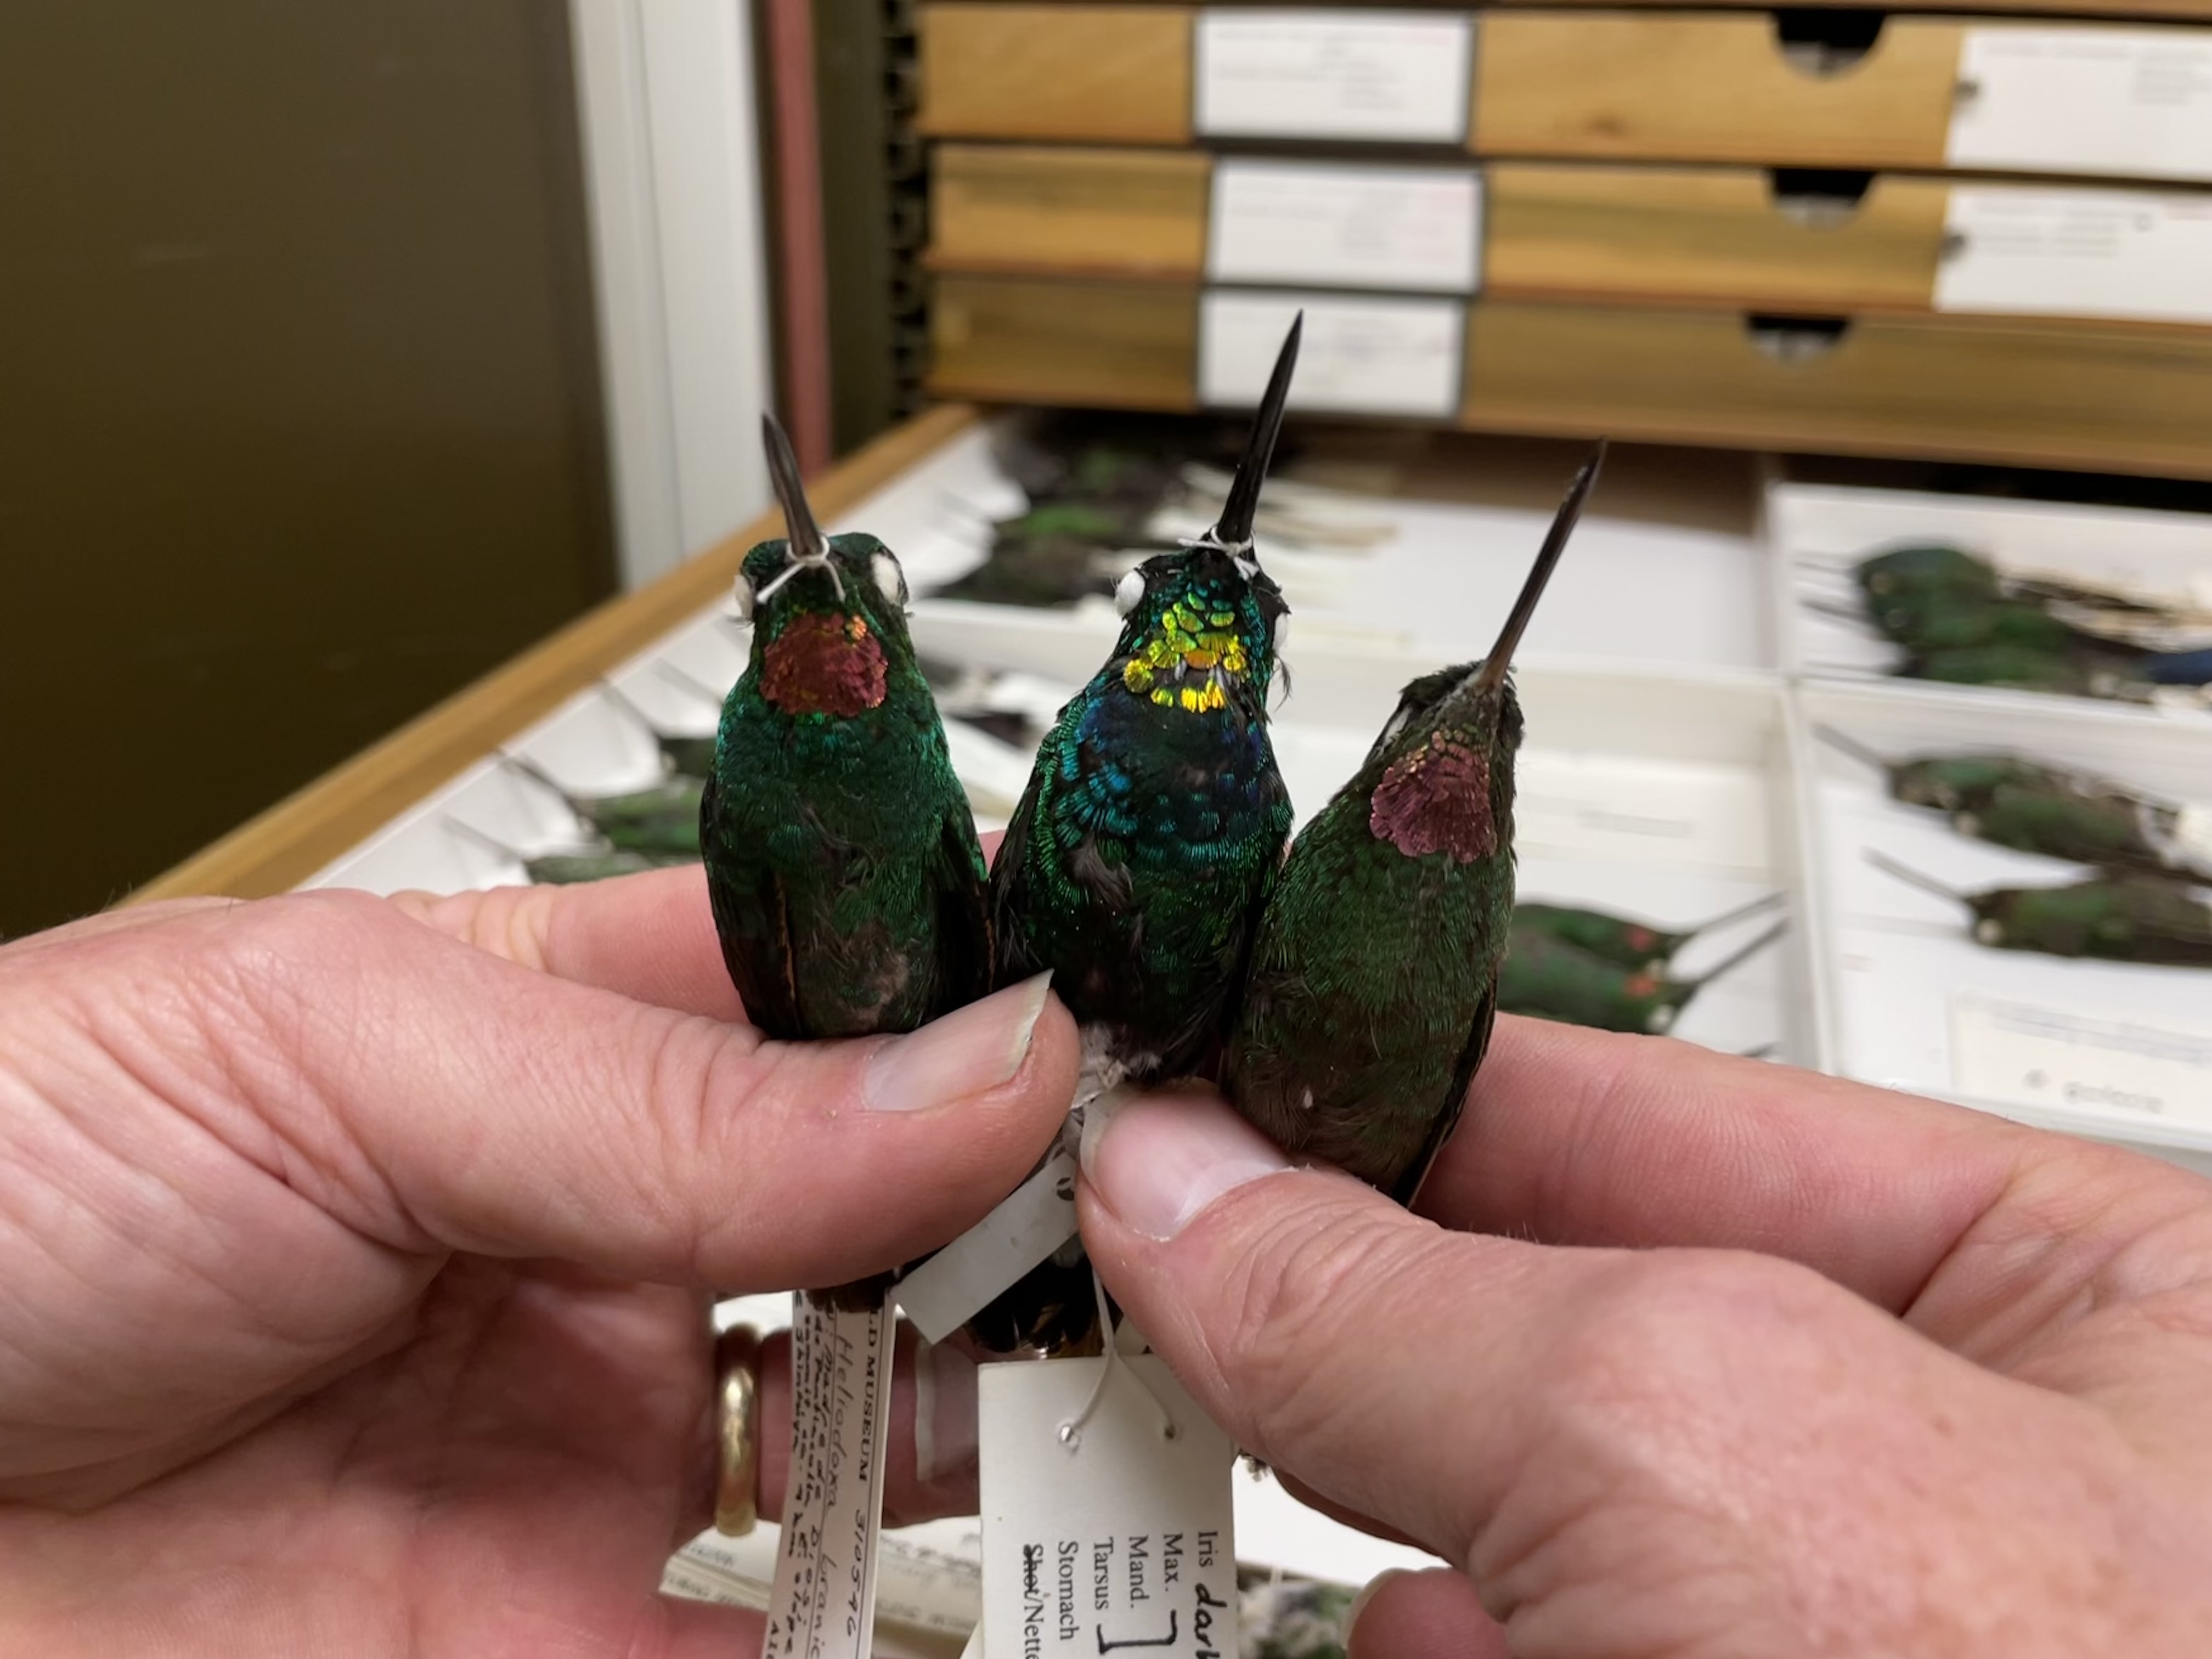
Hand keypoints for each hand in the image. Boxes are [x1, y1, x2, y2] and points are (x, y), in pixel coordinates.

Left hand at [0, 870, 1076, 1656]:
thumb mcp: (322, 1052)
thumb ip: (670, 1088)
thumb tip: (985, 1059)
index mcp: (549, 1046)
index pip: (845, 998)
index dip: (996, 1002)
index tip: (1139, 1035)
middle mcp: (599, 1254)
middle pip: (907, 1231)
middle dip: (1046, 1232)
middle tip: (1172, 1249)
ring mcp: (590, 1470)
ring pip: (889, 1455)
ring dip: (1022, 1441)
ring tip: (1132, 1427)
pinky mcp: (553, 1655)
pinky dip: (908, 1647)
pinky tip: (1018, 1603)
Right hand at [1078, 1017, 2211, 1658]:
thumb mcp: (1701, 1447)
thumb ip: (1421, 1296)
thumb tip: (1184, 1185)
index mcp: (2079, 1304)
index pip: (1640, 1116)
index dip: (1382, 1097)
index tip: (1179, 1107)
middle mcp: (1983, 1488)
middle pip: (1565, 1338)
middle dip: (1334, 1320)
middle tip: (1121, 1284)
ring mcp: (1856, 1654)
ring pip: (1535, 1542)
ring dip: (1343, 1506)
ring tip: (1165, 1453)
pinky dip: (1415, 1656)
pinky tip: (1362, 1647)